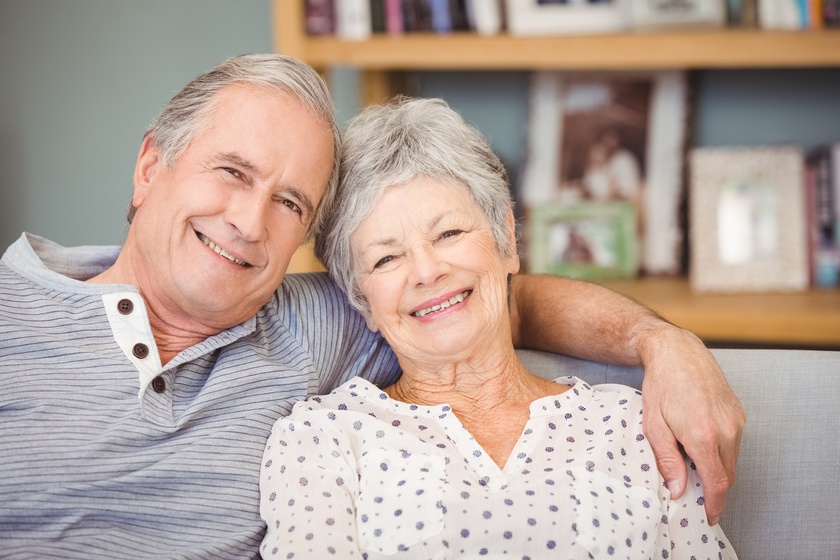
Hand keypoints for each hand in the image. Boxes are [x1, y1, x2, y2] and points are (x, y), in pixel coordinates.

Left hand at [637, 325, 744, 524]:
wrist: (678, 352)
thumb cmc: (661, 386)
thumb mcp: (654, 425)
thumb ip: (668, 460)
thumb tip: (678, 490)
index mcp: (702, 435)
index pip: (717, 483)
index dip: (715, 505)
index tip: (710, 517)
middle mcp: (725, 429)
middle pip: (728, 475)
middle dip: (715, 490)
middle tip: (698, 498)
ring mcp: (736, 420)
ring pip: (732, 460)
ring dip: (717, 470)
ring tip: (694, 468)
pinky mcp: (739, 413)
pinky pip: (734, 443)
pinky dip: (721, 452)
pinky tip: (701, 446)